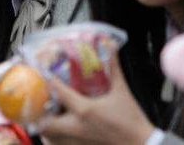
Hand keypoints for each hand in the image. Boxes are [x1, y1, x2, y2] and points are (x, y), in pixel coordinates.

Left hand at [40, 55, 154, 144]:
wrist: (143, 144)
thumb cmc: (132, 120)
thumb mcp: (122, 91)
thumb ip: (114, 68)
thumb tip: (110, 47)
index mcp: (85, 110)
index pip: (59, 92)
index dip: (49, 81)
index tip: (45, 74)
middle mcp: (77, 126)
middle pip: (47, 122)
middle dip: (40, 113)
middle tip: (41, 101)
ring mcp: (79, 139)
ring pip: (51, 136)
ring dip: (46, 125)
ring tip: (46, 114)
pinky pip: (61, 143)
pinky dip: (56, 137)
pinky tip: (59, 129)